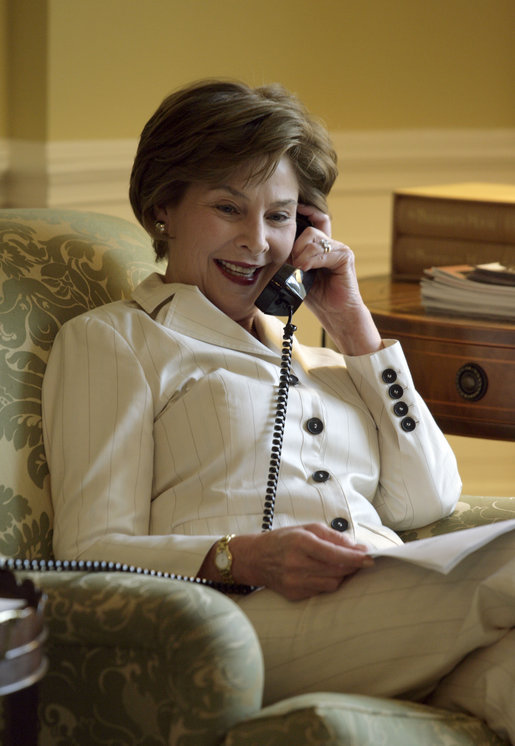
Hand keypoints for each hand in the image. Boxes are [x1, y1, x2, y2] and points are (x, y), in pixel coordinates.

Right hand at [200, 524, 373, 600]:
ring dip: (342, 575)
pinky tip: (325, 574)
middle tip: (362, 560)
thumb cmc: (284, 540)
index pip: (334, 554)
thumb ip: (333, 536)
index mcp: (301, 543)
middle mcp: (297, 564)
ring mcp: (295, 582)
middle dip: (353, 566)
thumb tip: (358, 547)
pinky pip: (321, 591)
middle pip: (336, 571)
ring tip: (342, 566)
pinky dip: (329, 582)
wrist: (255, 558)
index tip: (370, 557)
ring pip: (332, 583)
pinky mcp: (295, 594)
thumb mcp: (307, 529)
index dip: (355, 558)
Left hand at [291, 205, 382, 355]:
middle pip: (310, 230)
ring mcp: (341, 249)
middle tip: (293, 263)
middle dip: (296, 246)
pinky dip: (312, 260)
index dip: (307, 211)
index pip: (317, 220)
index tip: (294, 209)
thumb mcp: (299, 275)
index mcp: (322, 247)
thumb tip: (279, 247)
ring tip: (300, 269)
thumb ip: (293, 259)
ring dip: (302, 254)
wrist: (335, 313)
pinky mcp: (346, 258)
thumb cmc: (318, 297)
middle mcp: (333, 245)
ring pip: (315, 239)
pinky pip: (325, 252)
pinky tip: (307, 269)